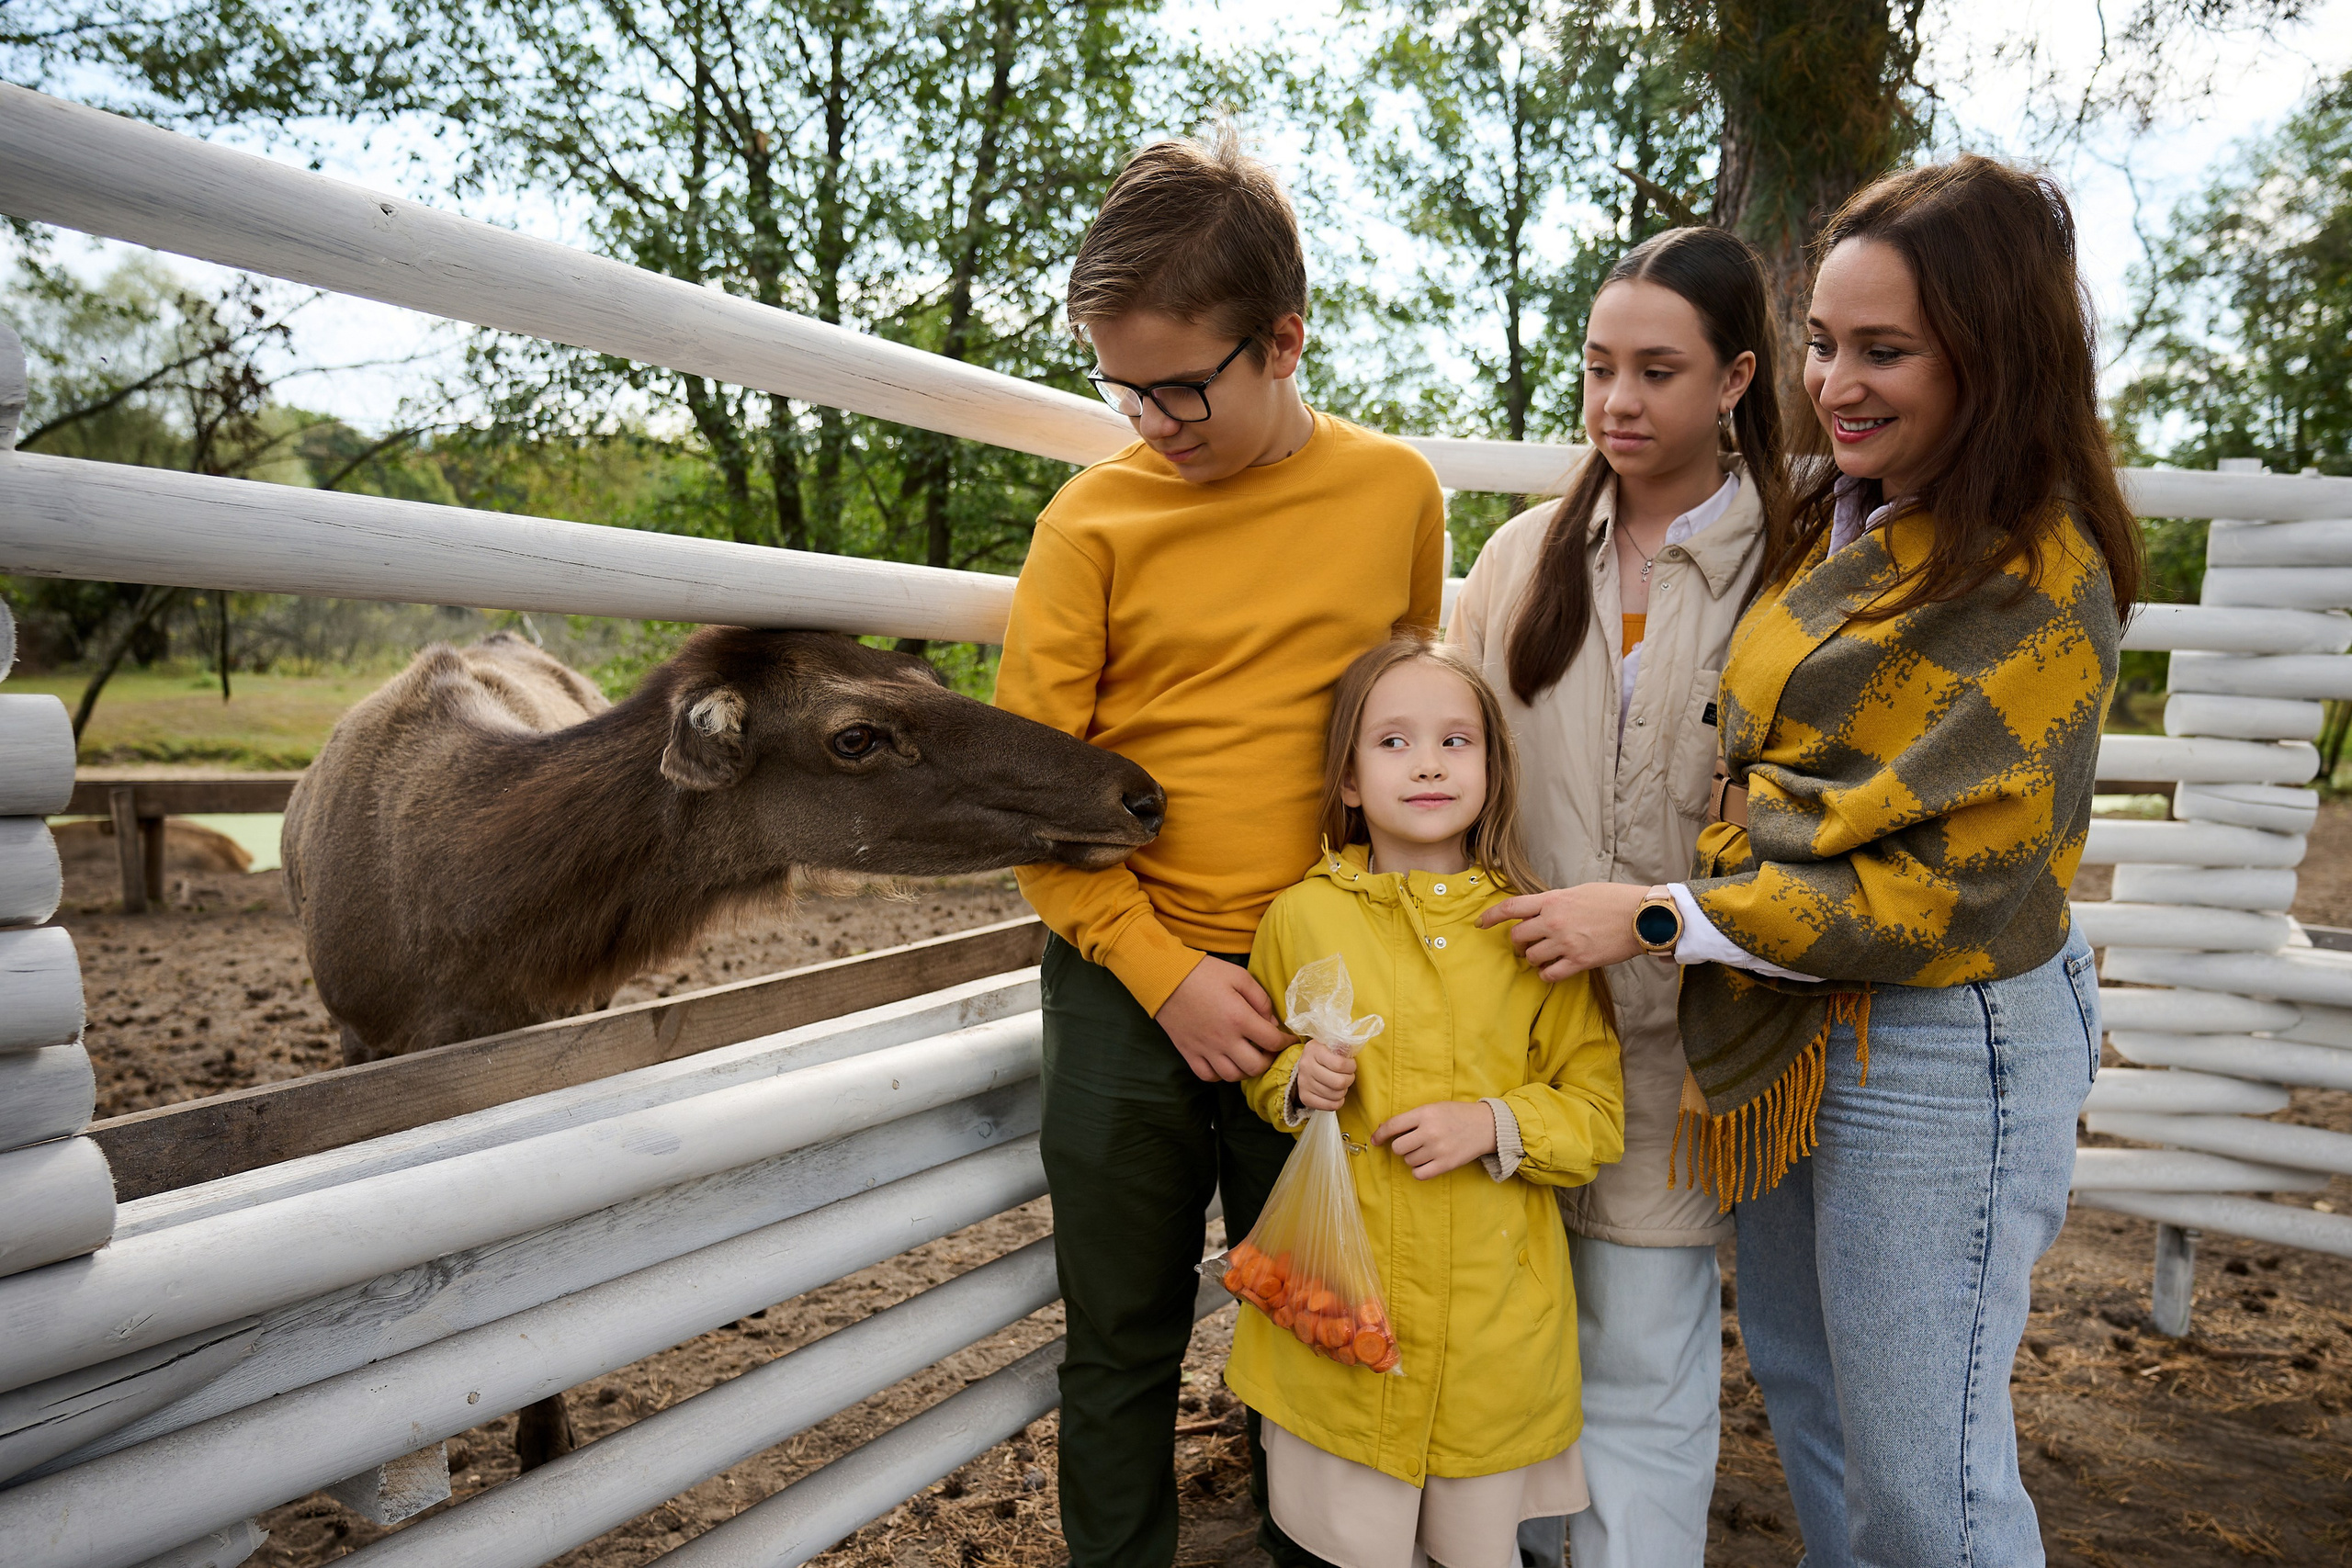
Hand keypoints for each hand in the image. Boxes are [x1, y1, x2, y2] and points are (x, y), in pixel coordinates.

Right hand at [1155, 959, 1286, 1082]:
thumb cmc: (1204, 973)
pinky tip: (1225, 1061)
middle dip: (1268, 1060)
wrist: (1165, 978)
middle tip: (1268, 1049)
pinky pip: (1208, 1076)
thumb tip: (1272, 1022)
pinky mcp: (1189, 1053)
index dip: (1286, 1042)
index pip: (1272, 1041)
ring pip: (1233, 1075)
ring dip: (1246, 1069)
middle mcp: (1224, 1039)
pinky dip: (1221, 1074)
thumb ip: (1261, 999)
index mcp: (1239, 1018)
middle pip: (1256, 1066)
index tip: (1289, 1039)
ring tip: (1249, 1056)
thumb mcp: (1239, 976)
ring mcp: (1205, 1049)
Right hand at [1292, 1038, 1357, 1111]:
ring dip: (1344, 1090)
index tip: (1351, 1065)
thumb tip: (1351, 1050)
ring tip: (1341, 1083)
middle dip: (1349, 1079)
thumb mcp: (1331, 1044)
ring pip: (1336, 1095)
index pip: (1339, 1064)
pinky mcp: (1304, 1097)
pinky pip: (1330, 1106)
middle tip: (1348, 1075)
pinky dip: (1338, 1101)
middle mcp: (1306, 1066)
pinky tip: (1336, 1094)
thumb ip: (1342, 1046)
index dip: (1351, 1066)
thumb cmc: (1325, 1054)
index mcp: (1313, 1049)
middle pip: (1339, 1082)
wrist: (1307, 1065)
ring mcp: (1303, 1083)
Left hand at [1373, 1101, 1497, 1179]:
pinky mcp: (1446, 1164)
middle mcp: (1429, 1132)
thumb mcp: (1434, 1108)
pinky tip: (1425, 1163)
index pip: (1392, 1126)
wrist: (1486, 1126)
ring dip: (1412, 1157)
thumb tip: (1384, 1130)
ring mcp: (1438, 1149)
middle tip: (1412, 1143)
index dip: (1380, 1134)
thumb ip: (1412, 1118)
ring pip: (1408, 1161)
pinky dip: (1418, 1170)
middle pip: (1398, 1147)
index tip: (1375, 1140)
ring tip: (1425, 1150)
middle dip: (1401, 1147)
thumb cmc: (1457, 1115)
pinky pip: (1419, 1174)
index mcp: (1425, 1114)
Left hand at [1478, 883, 1652, 980]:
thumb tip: (1542, 910)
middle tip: (1527, 944)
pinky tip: (1552, 970)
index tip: (1480, 923)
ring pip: (1531, 957)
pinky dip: (1546, 974)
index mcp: (1553, 900)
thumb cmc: (1615, 900)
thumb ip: (1556, 902)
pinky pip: (1549, 974)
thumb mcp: (1580, 891)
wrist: (1643, 916)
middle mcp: (1554, 921)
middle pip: (1518, 937)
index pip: (1511, 907)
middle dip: (1519, 942)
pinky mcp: (1579, 962)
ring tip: (1545, 955)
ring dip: (1533, 958)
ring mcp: (1565, 943)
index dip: (1491, 916)